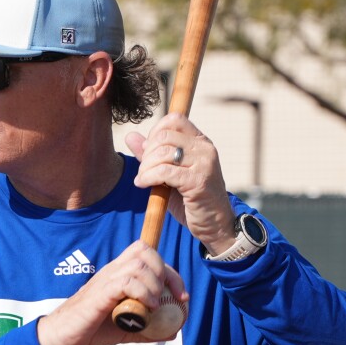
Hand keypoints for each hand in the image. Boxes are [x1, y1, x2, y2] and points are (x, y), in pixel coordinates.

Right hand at [37, 240, 187, 344]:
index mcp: (118, 274)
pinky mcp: (99, 293)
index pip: (149, 255)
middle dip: (166, 274)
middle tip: (169, 299)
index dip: (171, 272)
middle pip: (145, 251)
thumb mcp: (126, 328)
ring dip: (154, 285)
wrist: (61, 337)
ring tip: (153, 306)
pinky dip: (142, 293)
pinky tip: (145, 309)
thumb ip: (149, 328)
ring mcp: (105, 279)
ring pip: (138, 264)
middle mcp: (112, 270)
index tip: (181, 297)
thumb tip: (174, 330)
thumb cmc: (91, 330)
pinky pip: (125, 281)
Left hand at [126, 113, 238, 254]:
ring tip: (142, 179)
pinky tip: (142, 184)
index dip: (155, 132)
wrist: (215, 224)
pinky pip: (164, 171)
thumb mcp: (169, 174)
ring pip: (163, 152)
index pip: (175, 120)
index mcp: (200, 142)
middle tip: (143, 170)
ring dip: (146, 167)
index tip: (148, 152)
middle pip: (164, 136)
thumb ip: (152, 155)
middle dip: (147, 153)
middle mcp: (205, 148)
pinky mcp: (198, 181)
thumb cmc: (190, 199)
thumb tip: (130, 136)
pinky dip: (148, 177)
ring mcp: (204, 163)